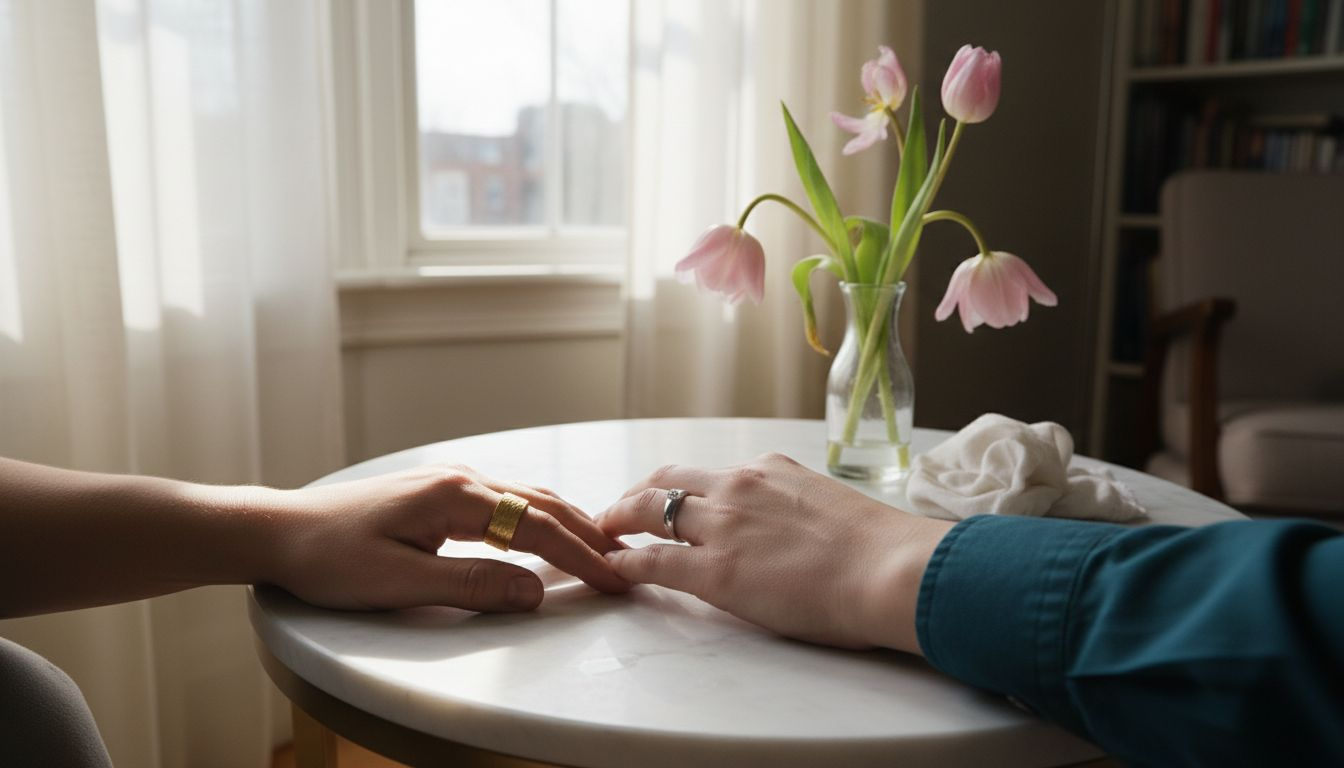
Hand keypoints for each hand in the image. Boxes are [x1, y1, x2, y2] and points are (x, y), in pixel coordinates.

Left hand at [269, 464, 629, 612]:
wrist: (278, 532)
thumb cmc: (328, 558)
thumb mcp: (398, 582)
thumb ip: (470, 586)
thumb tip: (535, 591)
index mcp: (453, 496)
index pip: (534, 526)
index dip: (578, 556)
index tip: (614, 579)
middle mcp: (459, 478)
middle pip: (540, 503)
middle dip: (586, 535)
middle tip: (624, 565)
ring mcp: (450, 481)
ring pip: (526, 497)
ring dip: (567, 522)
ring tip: (602, 547)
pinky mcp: (440, 493)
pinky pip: (505, 501)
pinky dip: (539, 517)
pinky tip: (548, 531)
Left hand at [598, 453, 952, 651]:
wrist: (892, 569)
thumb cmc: (882, 551)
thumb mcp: (833, 508)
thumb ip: (800, 509)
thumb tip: (797, 528)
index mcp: (771, 471)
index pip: (713, 475)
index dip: (682, 489)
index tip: (669, 499)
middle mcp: (739, 487)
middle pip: (668, 481)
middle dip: (636, 494)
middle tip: (617, 511)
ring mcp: (723, 526)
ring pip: (651, 510)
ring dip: (619, 519)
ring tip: (602, 533)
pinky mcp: (715, 570)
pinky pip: (652, 561)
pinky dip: (624, 562)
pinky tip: (609, 568)